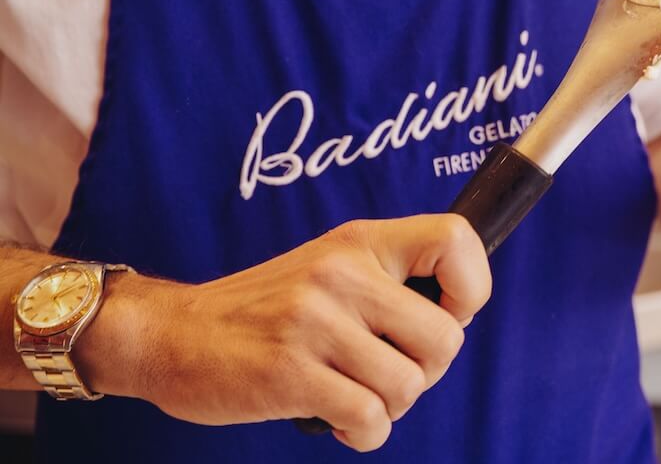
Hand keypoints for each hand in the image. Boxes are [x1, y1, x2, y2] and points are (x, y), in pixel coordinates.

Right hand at [74, 214, 490, 451]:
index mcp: (359, 242)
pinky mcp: (290, 373)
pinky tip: (344, 423)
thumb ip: (388, 281)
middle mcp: (342, 273)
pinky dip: (367, 433)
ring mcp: (315, 322)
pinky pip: (370, 418)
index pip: (456, 240)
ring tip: (360, 396)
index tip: (447, 314)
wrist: (174, 334)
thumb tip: (455, 317)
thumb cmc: (265, 308)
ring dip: (394, 406)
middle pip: (445, 336)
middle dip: (429, 370)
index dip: (471, 287)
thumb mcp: (329, 266)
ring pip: (409, 384)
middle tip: (393, 372)